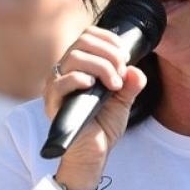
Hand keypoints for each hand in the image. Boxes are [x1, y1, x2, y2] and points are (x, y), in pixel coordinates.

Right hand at [44, 26, 149, 186]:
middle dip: (109, 53)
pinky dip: (79, 79)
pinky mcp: (53, 103)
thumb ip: (131, 84)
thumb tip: (136, 70)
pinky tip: (93, 87)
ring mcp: (57, 86)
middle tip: (121, 72)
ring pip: (75, 58)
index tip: (125, 56)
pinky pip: (60, 82)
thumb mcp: (124, 100)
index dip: (108, 39)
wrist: (94, 153)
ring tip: (113, 85)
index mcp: (79, 67)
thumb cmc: (103, 126)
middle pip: (82, 42)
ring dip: (101, 66)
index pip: (88, 36)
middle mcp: (65, 72)